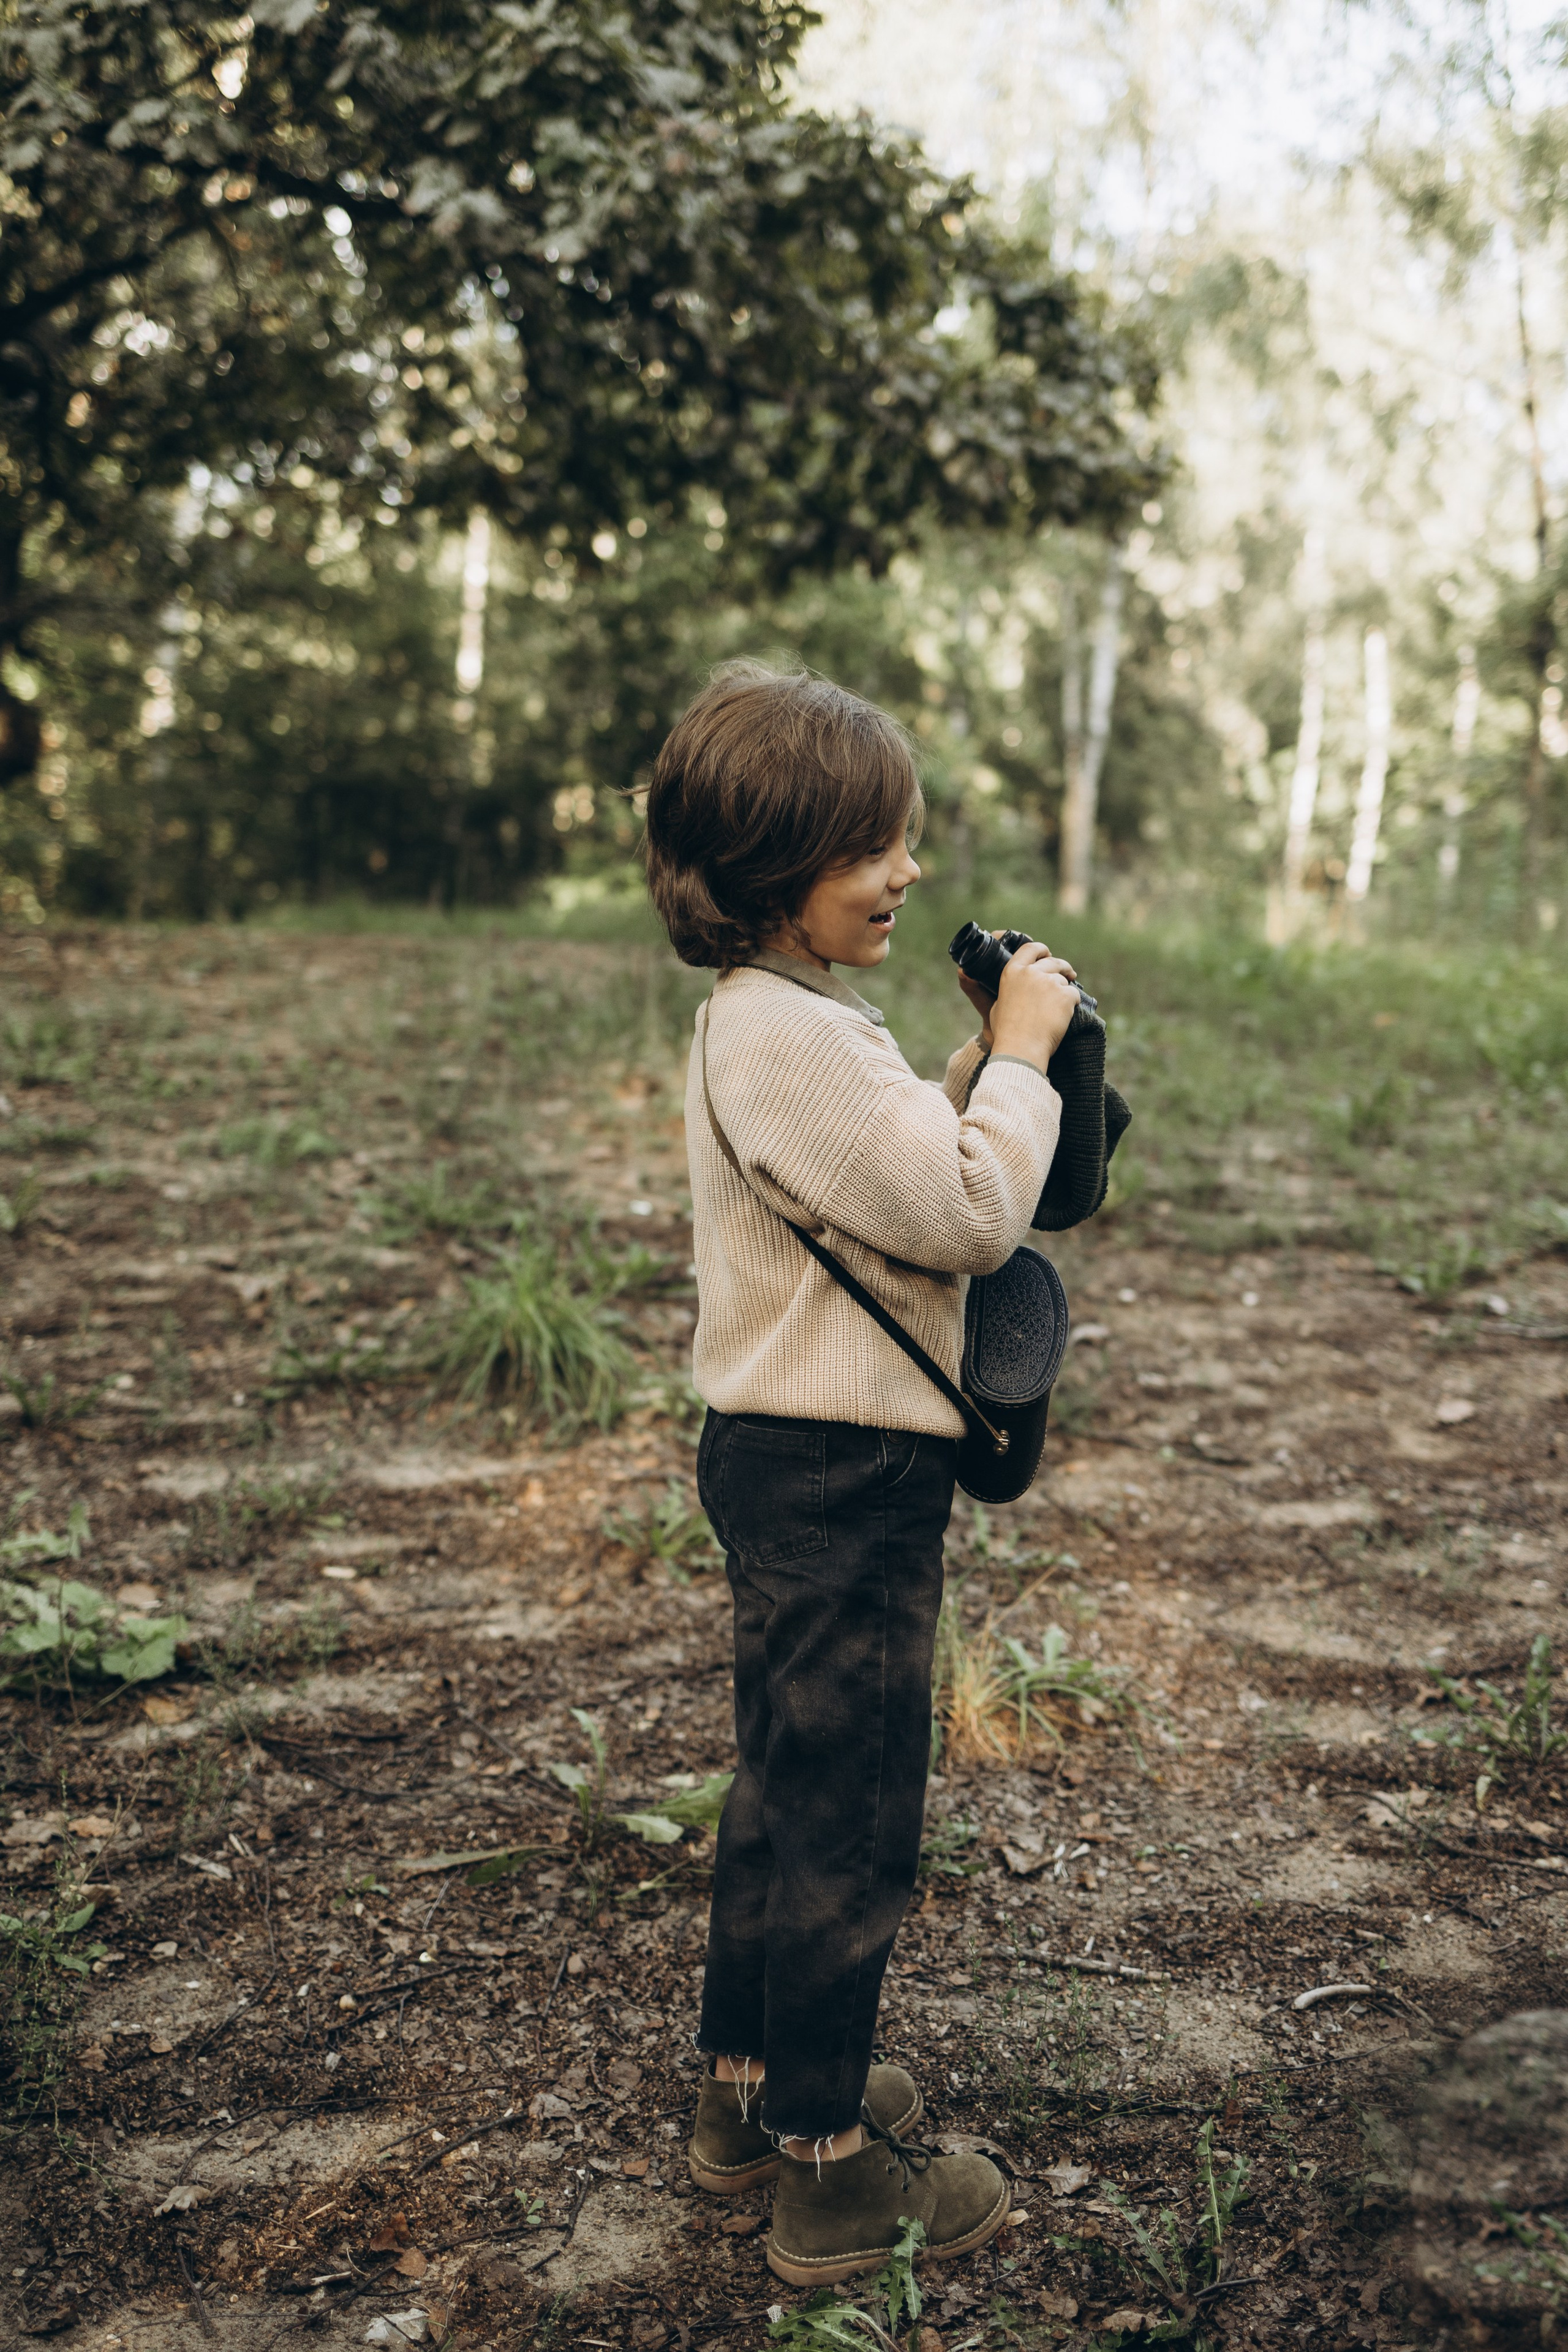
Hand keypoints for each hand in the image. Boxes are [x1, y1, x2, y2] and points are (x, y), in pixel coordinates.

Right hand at [987, 940, 1079, 1069]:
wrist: (1021, 1049)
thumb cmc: (1007, 1032)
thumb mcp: (998, 1005)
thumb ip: (1010, 989)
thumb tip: (1018, 986)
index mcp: (1012, 972)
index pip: (1030, 948)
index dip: (1042, 950)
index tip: (1048, 954)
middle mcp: (1030, 972)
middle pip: (1053, 961)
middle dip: (1062, 967)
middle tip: (1068, 975)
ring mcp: (1049, 982)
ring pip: (1064, 981)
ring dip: (1063, 991)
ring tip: (1057, 1009)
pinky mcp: (1064, 995)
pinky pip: (1073, 995)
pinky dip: (1071, 1004)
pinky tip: (1063, 1016)